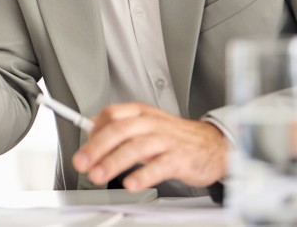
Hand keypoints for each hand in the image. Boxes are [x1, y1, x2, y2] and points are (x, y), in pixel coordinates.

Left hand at [73, 102, 227, 190]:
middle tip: (82, 163)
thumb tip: (91, 128)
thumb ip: (120, 126)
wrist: (214, 145)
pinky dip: (143, 175)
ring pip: (136, 148)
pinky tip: (130, 184)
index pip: (111, 114)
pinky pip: (159, 166)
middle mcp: (153, 123)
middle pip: (119, 131)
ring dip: (113, 162)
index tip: (82, 146)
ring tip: (99, 175)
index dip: (94, 130)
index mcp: (142, 113)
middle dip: (96, 148)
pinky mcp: (180, 159)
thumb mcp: (147, 125)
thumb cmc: (176, 137)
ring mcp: (167, 140)